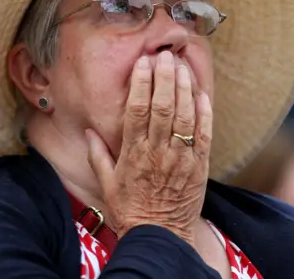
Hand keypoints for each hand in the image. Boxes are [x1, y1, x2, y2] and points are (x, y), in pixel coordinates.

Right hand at [87, 50, 211, 245]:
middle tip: (166, 56)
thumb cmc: (131, 209)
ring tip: (183, 66)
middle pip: (163, 106)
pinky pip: (205, 133)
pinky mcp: (199, 165)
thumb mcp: (107, 184)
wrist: (161, 236)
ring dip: (185, 88)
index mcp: (134, 153)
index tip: (144, 63)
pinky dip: (205, 112)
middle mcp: (159, 151)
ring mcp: (181, 157)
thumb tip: (88, 131)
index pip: (138, 110)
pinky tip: (202, 93)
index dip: (141, 83)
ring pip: (185, 115)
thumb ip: (97, 155)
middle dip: (165, 77)